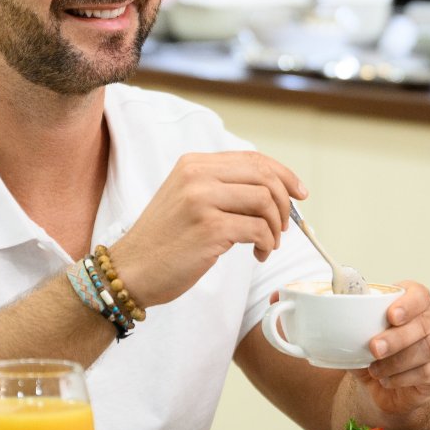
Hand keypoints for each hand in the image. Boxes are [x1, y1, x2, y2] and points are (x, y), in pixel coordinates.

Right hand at [110, 152, 305, 307]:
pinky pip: (258, 229)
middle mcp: (197, 176)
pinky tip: (258, 254)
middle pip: (264, 176)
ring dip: (276, 227)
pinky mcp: (210, 228)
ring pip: (265, 201)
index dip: (283, 174)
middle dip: (284, 202)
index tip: (299, 193)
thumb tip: (272, 191)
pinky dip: (267, 243)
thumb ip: (221, 188)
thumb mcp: (186, 199)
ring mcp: (202, 200)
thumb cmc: (163, 242)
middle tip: (284, 226)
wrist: (130, 270)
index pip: (253, 159)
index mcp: (193, 164)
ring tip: (268, 243)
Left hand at [354, 281, 429, 416]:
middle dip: (398, 336)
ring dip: (398, 359)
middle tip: (374, 348)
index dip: (408, 303)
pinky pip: (427, 371)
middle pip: (425, 321)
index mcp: (415, 302)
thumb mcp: (360, 336)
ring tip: (375, 369)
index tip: (391, 315)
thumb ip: (352, 325)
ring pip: (429, 347)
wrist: (386, 386)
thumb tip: (331, 322)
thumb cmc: (376, 353)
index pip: (419, 294)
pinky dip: (403, 377)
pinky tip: (387, 380)